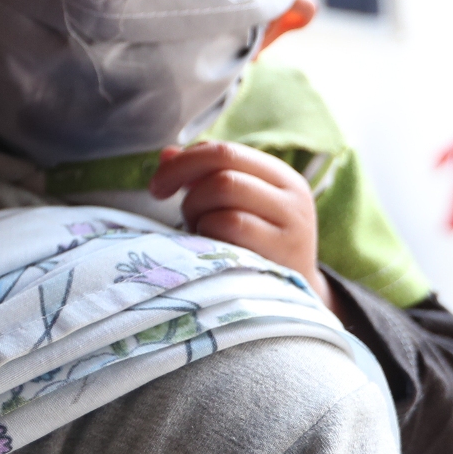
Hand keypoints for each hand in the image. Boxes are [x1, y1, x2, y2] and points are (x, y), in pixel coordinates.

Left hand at [149, 141, 334, 311]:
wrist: (295, 302)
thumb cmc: (253, 252)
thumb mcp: (234, 211)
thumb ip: (202, 179)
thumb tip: (166, 154)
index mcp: (281, 177)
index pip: (225, 150)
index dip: (183, 162)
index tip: (157, 188)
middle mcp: (292, 196)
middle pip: (222, 167)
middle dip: (186, 187)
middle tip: (176, 214)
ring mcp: (292, 225)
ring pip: (224, 189)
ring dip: (198, 212)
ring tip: (202, 235)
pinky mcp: (283, 253)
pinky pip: (229, 223)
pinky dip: (208, 234)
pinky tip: (212, 252)